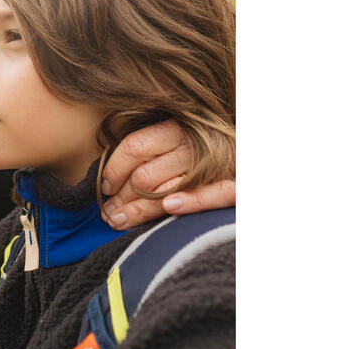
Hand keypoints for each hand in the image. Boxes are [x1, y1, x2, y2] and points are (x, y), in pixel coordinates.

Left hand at [100, 121, 235, 228]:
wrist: (244, 157)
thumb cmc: (203, 152)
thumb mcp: (175, 142)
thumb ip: (150, 152)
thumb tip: (110, 179)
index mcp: (176, 127)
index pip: (135, 146)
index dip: (114, 168)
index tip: (105, 187)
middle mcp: (193, 143)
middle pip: (144, 174)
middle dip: (121, 197)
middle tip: (108, 213)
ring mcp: (214, 164)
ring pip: (165, 191)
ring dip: (139, 210)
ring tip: (119, 221)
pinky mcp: (235, 183)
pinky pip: (212, 194)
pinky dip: (191, 201)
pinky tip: (170, 208)